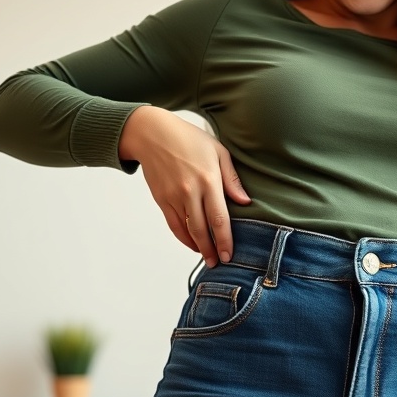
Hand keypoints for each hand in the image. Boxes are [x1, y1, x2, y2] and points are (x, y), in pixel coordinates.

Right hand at [119, 106, 250, 266]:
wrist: (152, 134)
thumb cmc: (189, 139)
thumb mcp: (218, 152)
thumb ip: (232, 179)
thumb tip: (245, 202)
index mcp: (208, 180)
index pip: (219, 218)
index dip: (224, 239)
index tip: (229, 255)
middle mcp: (190, 191)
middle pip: (201, 229)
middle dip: (211, 250)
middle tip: (218, 263)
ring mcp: (173, 197)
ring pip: (186, 230)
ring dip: (197, 247)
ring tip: (207, 257)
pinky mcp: (161, 199)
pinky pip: (173, 224)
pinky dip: (183, 237)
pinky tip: (192, 243)